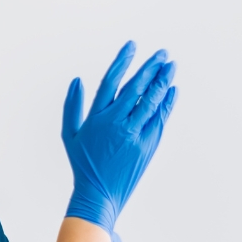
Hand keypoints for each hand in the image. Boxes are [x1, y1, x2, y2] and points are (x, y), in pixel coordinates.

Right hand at [62, 41, 177, 232]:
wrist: (98, 195)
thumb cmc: (82, 164)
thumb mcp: (69, 134)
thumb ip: (72, 106)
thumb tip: (77, 80)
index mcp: (96, 117)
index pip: (111, 81)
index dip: (122, 61)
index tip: (132, 45)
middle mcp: (115, 123)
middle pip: (136, 88)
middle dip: (150, 68)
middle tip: (162, 53)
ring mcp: (133, 134)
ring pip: (151, 101)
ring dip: (163, 82)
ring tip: (171, 66)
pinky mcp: (146, 145)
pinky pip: (159, 119)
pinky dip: (166, 103)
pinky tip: (172, 90)